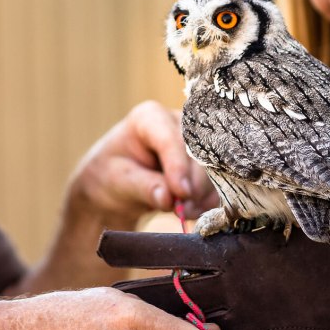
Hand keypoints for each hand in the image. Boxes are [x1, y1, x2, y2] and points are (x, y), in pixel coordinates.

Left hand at [68, 101, 216, 228]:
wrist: (119, 184)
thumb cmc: (112, 174)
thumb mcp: (119, 181)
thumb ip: (144, 187)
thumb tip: (169, 198)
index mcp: (150, 117)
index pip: (171, 139)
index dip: (178, 166)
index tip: (181, 193)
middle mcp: (178, 122)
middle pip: (198, 154)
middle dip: (192, 185)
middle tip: (181, 210)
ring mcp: (197, 140)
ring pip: (213, 169)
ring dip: (200, 196)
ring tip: (181, 211)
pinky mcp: (207, 161)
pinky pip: (217, 183)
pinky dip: (206, 201)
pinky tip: (191, 209)